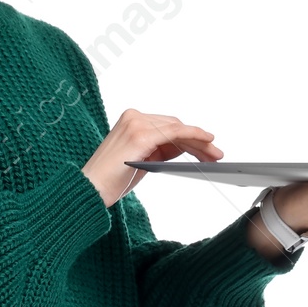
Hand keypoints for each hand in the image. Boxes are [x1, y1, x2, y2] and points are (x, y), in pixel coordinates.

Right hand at [83, 108, 220, 207]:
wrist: (91, 189)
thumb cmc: (113, 180)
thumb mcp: (141, 160)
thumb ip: (160, 149)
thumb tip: (184, 147)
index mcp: (131, 120)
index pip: (167, 125)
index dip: (189, 137)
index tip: (206, 148)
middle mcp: (133, 117)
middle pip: (174, 125)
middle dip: (197, 141)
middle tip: (216, 154)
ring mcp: (136, 123)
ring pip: (177, 128)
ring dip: (199, 142)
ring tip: (215, 155)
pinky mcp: (141, 134)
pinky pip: (174, 132)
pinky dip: (193, 136)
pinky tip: (207, 142)